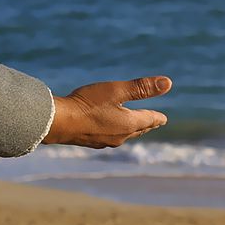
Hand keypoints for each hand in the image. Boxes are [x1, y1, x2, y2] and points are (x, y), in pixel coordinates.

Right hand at [43, 76, 171, 147]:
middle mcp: (120, 136)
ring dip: (132, 130)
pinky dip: (116, 132)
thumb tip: (168, 83)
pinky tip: (108, 131)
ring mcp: (104, 141)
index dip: (157, 117)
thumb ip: (142, 87)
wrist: (57, 122)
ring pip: (124, 135)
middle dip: (146, 125)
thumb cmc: (87, 103)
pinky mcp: (90, 142)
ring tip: (134, 127)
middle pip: (138, 130)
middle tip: (153, 123)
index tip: (163, 119)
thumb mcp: (117, 90)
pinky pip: (109, 137)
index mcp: (129, 124)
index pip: (149, 120)